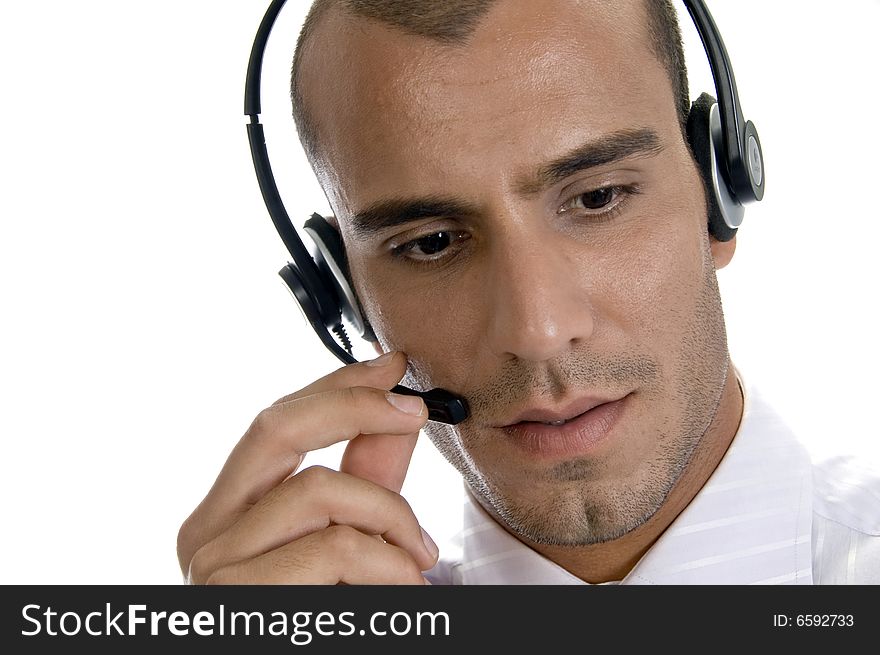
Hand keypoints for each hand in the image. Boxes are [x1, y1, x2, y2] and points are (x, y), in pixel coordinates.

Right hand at [176, 351, 437, 583]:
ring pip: (317, 490)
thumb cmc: (331, 617)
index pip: (274, 422)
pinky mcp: (242, 603)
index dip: (336, 385)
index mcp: (227, 513)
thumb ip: (369, 477)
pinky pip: (331, 548)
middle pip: (274, 426)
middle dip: (353, 404)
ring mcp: (215, 569)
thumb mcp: (355, 537)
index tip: (392, 365)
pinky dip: (385, 560)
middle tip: (415, 410)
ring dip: (391, 517)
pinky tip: (403, 588)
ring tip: (420, 556)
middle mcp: (206, 533)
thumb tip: (397, 405)